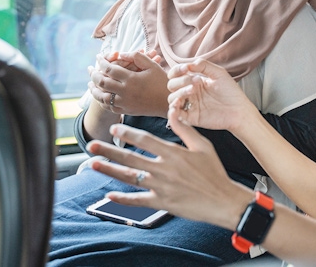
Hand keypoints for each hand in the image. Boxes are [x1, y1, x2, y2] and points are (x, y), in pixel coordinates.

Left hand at [87, 118, 251, 228]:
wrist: (223, 201)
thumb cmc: (215, 172)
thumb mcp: (203, 145)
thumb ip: (185, 129)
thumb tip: (173, 112)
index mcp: (174, 153)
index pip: (145, 140)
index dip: (127, 134)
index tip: (114, 129)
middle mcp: (164, 169)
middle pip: (131, 157)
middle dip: (109, 150)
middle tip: (91, 145)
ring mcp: (161, 187)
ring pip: (130, 177)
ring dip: (110, 170)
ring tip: (93, 164)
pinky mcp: (162, 203)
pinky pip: (138, 200)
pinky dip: (123, 198)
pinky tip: (109, 194)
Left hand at [89, 50, 169, 117]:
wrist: (169, 102)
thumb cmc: (162, 81)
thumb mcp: (152, 65)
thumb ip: (137, 56)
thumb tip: (121, 54)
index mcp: (131, 79)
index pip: (109, 68)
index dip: (101, 61)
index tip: (98, 57)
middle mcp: (126, 91)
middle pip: (102, 82)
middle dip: (93, 74)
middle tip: (90, 69)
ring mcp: (125, 103)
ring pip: (102, 97)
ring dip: (93, 89)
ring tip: (90, 83)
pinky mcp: (127, 110)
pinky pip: (109, 107)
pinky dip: (102, 101)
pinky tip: (100, 95)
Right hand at [166, 59, 258, 132]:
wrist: (239, 110)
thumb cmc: (231, 92)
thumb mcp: (219, 73)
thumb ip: (204, 66)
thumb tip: (189, 64)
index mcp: (194, 81)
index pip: (176, 74)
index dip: (177, 70)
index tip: (186, 68)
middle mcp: (190, 93)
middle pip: (171, 85)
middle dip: (180, 80)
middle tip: (196, 80)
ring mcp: (190, 105)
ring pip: (171, 98)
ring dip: (179, 92)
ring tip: (193, 90)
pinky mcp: (191, 118)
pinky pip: (175, 114)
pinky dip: (173, 108)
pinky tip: (181, 102)